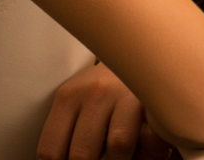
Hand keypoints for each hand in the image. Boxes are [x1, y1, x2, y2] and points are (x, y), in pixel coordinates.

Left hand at [37, 62, 175, 159]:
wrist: (137, 54)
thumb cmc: (102, 89)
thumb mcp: (75, 102)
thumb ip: (67, 131)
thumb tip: (60, 159)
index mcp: (67, 97)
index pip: (50, 150)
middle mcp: (95, 94)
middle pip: (82, 154)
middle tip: (96, 159)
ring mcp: (126, 95)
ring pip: (117, 148)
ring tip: (117, 157)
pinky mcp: (153, 102)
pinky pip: (150, 140)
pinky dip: (146, 153)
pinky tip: (140, 150)